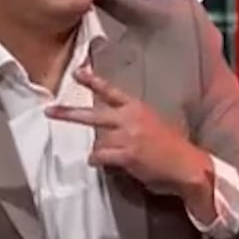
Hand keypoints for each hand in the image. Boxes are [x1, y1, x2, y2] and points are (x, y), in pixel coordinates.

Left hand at [45, 67, 211, 200]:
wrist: (188, 165)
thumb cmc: (173, 147)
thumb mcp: (154, 125)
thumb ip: (133, 123)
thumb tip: (113, 131)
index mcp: (138, 108)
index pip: (111, 92)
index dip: (93, 82)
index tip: (77, 72)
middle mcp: (131, 118)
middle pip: (94, 114)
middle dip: (69, 113)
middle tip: (50, 110)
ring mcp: (128, 136)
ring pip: (97, 140)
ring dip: (100, 149)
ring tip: (110, 155)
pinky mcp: (126, 154)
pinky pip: (100, 156)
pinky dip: (97, 160)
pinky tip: (102, 163)